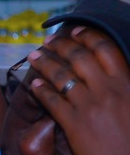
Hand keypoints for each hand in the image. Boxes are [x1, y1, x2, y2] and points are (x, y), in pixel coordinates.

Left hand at [27, 27, 129, 154]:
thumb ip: (128, 87)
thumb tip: (122, 76)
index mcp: (127, 83)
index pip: (106, 49)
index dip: (88, 37)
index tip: (76, 30)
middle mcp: (108, 90)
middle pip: (79, 58)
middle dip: (60, 45)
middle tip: (48, 41)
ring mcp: (90, 106)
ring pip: (61, 76)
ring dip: (45, 62)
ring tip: (33, 56)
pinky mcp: (75, 124)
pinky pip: (53, 101)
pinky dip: (41, 89)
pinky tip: (34, 84)